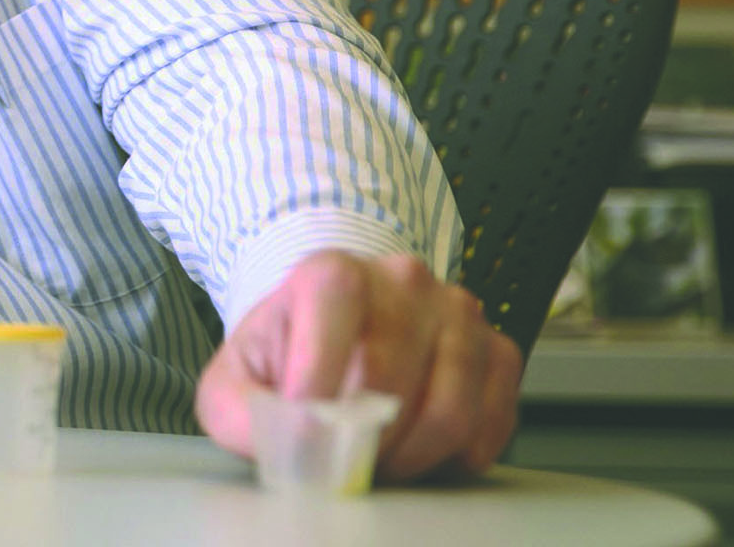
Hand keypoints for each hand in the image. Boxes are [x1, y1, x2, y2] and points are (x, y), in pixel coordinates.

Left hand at [196, 250, 521, 481]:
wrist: (334, 330)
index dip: (320, 382)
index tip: (307, 432)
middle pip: (391, 381)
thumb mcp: (236, 380)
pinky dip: (458, 454)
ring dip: (411, 455)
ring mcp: (458, 312)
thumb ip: (242, 411)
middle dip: (362, 442)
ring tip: (380, 458)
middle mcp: (404, 280)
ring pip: (451, 408)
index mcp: (332, 272)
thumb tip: (288, 445)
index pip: (336, 306)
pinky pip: (494, 419)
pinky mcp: (496, 348)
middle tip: (342, 461)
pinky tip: (424, 450)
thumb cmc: (286, 357)